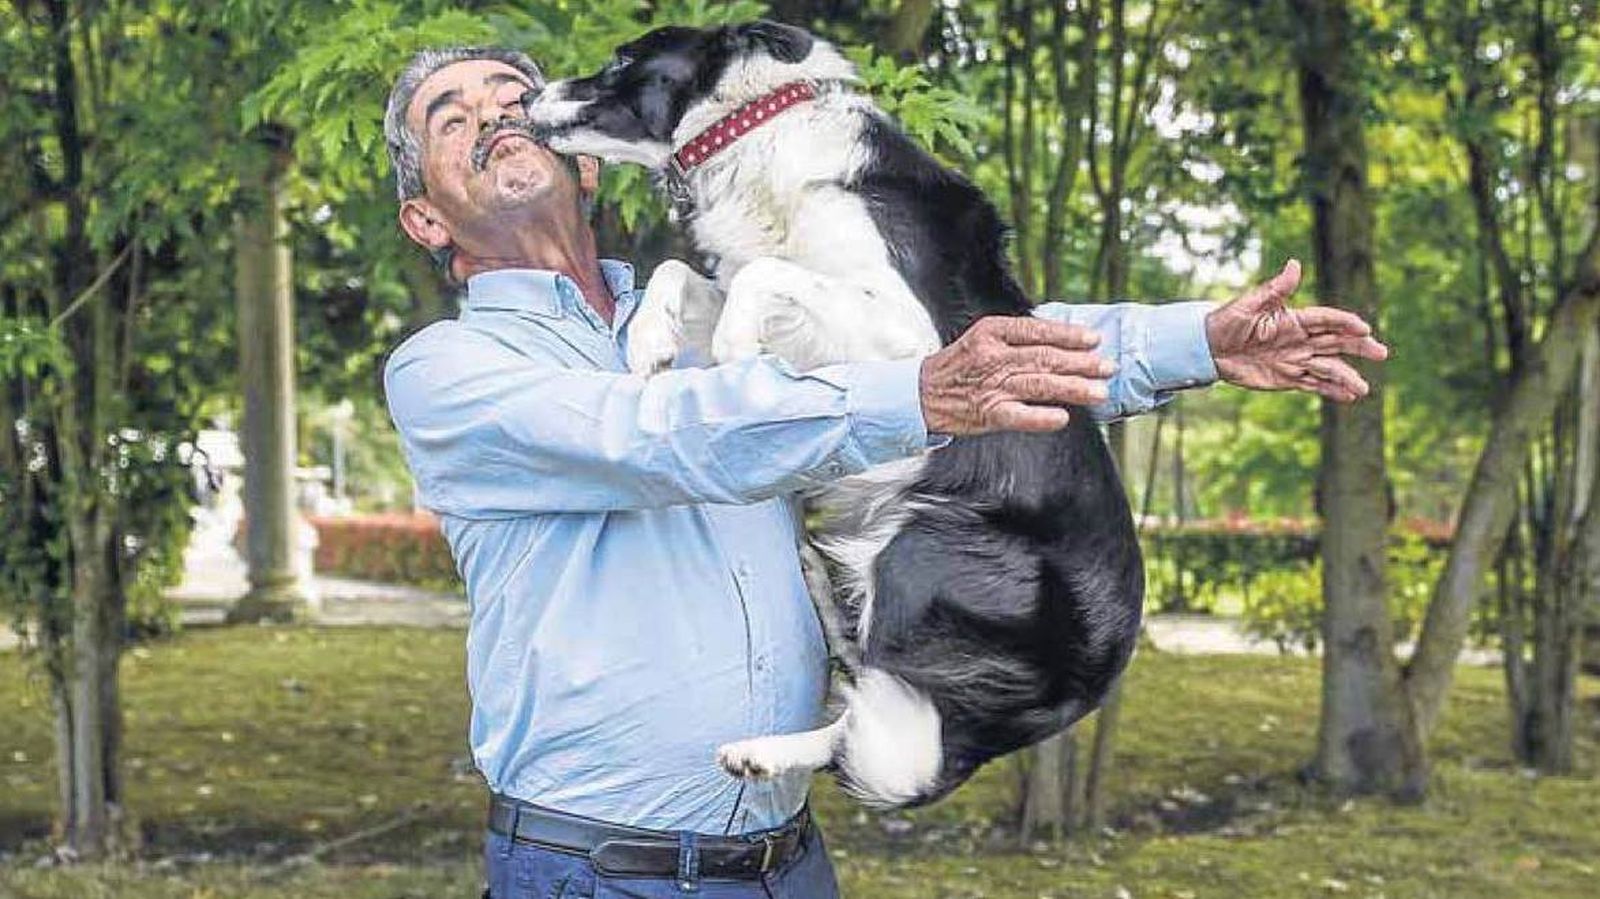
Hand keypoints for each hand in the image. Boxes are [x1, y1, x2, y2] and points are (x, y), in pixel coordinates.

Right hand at [919, 316, 1113, 434]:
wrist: (921, 393)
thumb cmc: (958, 366)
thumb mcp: (983, 340)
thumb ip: (1017, 340)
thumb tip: (1062, 343)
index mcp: (991, 332)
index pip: (1037, 330)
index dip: (1068, 335)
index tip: (1093, 339)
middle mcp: (992, 356)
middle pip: (1045, 358)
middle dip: (1081, 363)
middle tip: (1107, 367)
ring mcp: (990, 385)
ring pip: (1039, 384)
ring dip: (1072, 388)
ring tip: (1099, 392)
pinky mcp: (987, 413)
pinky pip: (1019, 416)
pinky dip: (1042, 417)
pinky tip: (1063, 417)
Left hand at [1206, 259, 1388, 401]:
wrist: (1208, 348)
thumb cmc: (1228, 321)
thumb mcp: (1250, 304)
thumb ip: (1275, 289)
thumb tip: (1295, 264)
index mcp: (1294, 319)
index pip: (1326, 320)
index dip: (1345, 323)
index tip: (1364, 328)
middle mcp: (1300, 339)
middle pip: (1337, 342)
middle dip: (1359, 347)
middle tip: (1381, 352)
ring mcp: (1296, 359)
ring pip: (1328, 368)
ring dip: (1346, 377)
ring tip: (1364, 388)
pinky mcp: (1287, 378)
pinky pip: (1313, 385)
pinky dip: (1331, 390)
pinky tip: (1349, 397)